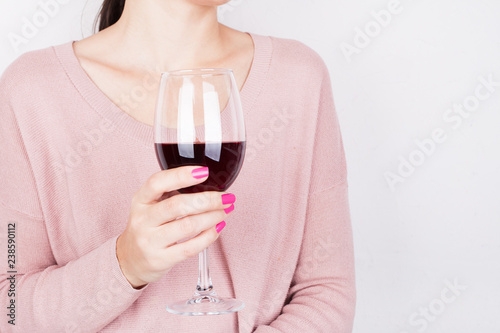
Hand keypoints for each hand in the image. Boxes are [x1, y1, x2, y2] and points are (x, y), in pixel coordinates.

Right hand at [116, 166, 234, 288]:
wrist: (130, 260)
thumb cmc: (148, 227)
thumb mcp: (150, 205)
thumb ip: (171, 192)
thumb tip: (208, 183)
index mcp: (140, 200)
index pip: (157, 183)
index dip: (180, 175)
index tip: (204, 172)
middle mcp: (143, 219)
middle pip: (177, 205)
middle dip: (208, 200)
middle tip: (226, 197)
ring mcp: (150, 241)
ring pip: (187, 226)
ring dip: (212, 217)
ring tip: (226, 211)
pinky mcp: (161, 259)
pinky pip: (190, 247)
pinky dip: (209, 236)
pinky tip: (218, 227)